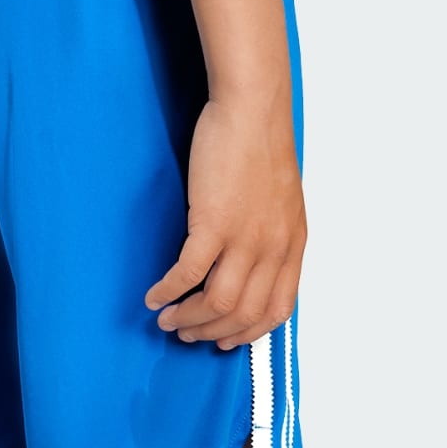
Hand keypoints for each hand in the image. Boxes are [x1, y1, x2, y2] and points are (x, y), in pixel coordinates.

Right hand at [146, 91, 305, 349]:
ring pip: (218, 303)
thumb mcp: (282, 202)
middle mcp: (272, 247)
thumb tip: (250, 267)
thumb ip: (272, 237)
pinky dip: (169, 292)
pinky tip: (155, 296)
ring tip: (168, 319)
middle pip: (244, 314)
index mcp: (291, 244)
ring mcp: (244, 238)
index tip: (226, 339)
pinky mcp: (214, 223)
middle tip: (186, 332)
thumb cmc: (261, 145)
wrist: (253, 108)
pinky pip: (188, 275)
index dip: (249, 333)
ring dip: (188, 319)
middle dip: (211, 332)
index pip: (277, 309)